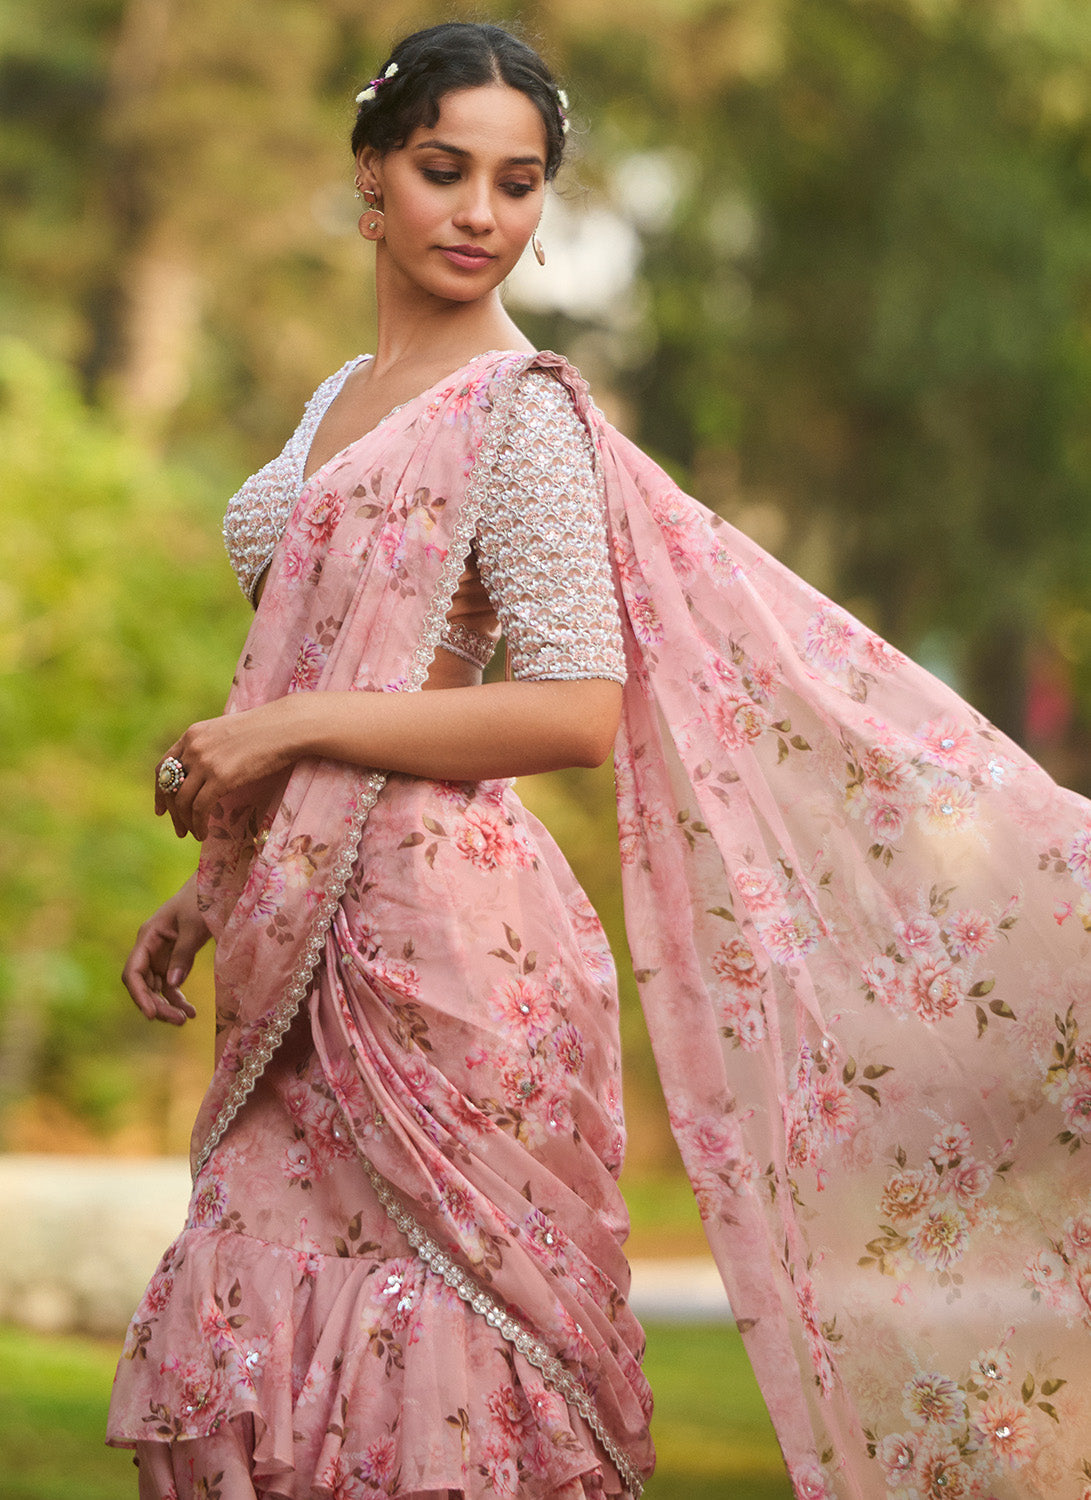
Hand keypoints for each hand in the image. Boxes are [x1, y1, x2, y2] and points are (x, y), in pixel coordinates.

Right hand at [122, 875, 209, 1024]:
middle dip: (156, 1005)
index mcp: (148, 937)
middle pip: (143, 985)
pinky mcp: (175, 960)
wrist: (214, 886)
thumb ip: (184, 954)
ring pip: (156, 988)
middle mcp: (150, 948)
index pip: (133, 972)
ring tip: (184, 1020)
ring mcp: (161, 956)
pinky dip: (178, 999)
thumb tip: (173, 984)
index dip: (138, 995)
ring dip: (167, 1005)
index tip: (150, 1014)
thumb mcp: (195, 925)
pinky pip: (171, 985)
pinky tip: (190, 1013)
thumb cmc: (202, 899)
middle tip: (178, 1021)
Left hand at [155, 699, 299, 839]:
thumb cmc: (266, 729)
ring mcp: (205, 763)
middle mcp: (193, 748)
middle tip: (179, 829)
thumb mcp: (228, 732)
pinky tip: (203, 833)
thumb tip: (210, 772)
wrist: (285, 727)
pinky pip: (199, 808)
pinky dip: (198, 824)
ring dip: (186, 822)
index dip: (160, 791)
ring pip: (182, 801)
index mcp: (192, 734)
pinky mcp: (220, 778)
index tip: (162, 810)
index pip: (164, 766)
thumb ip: (213, 748)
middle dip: (173, 813)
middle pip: (169, 786)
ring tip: (194, 834)